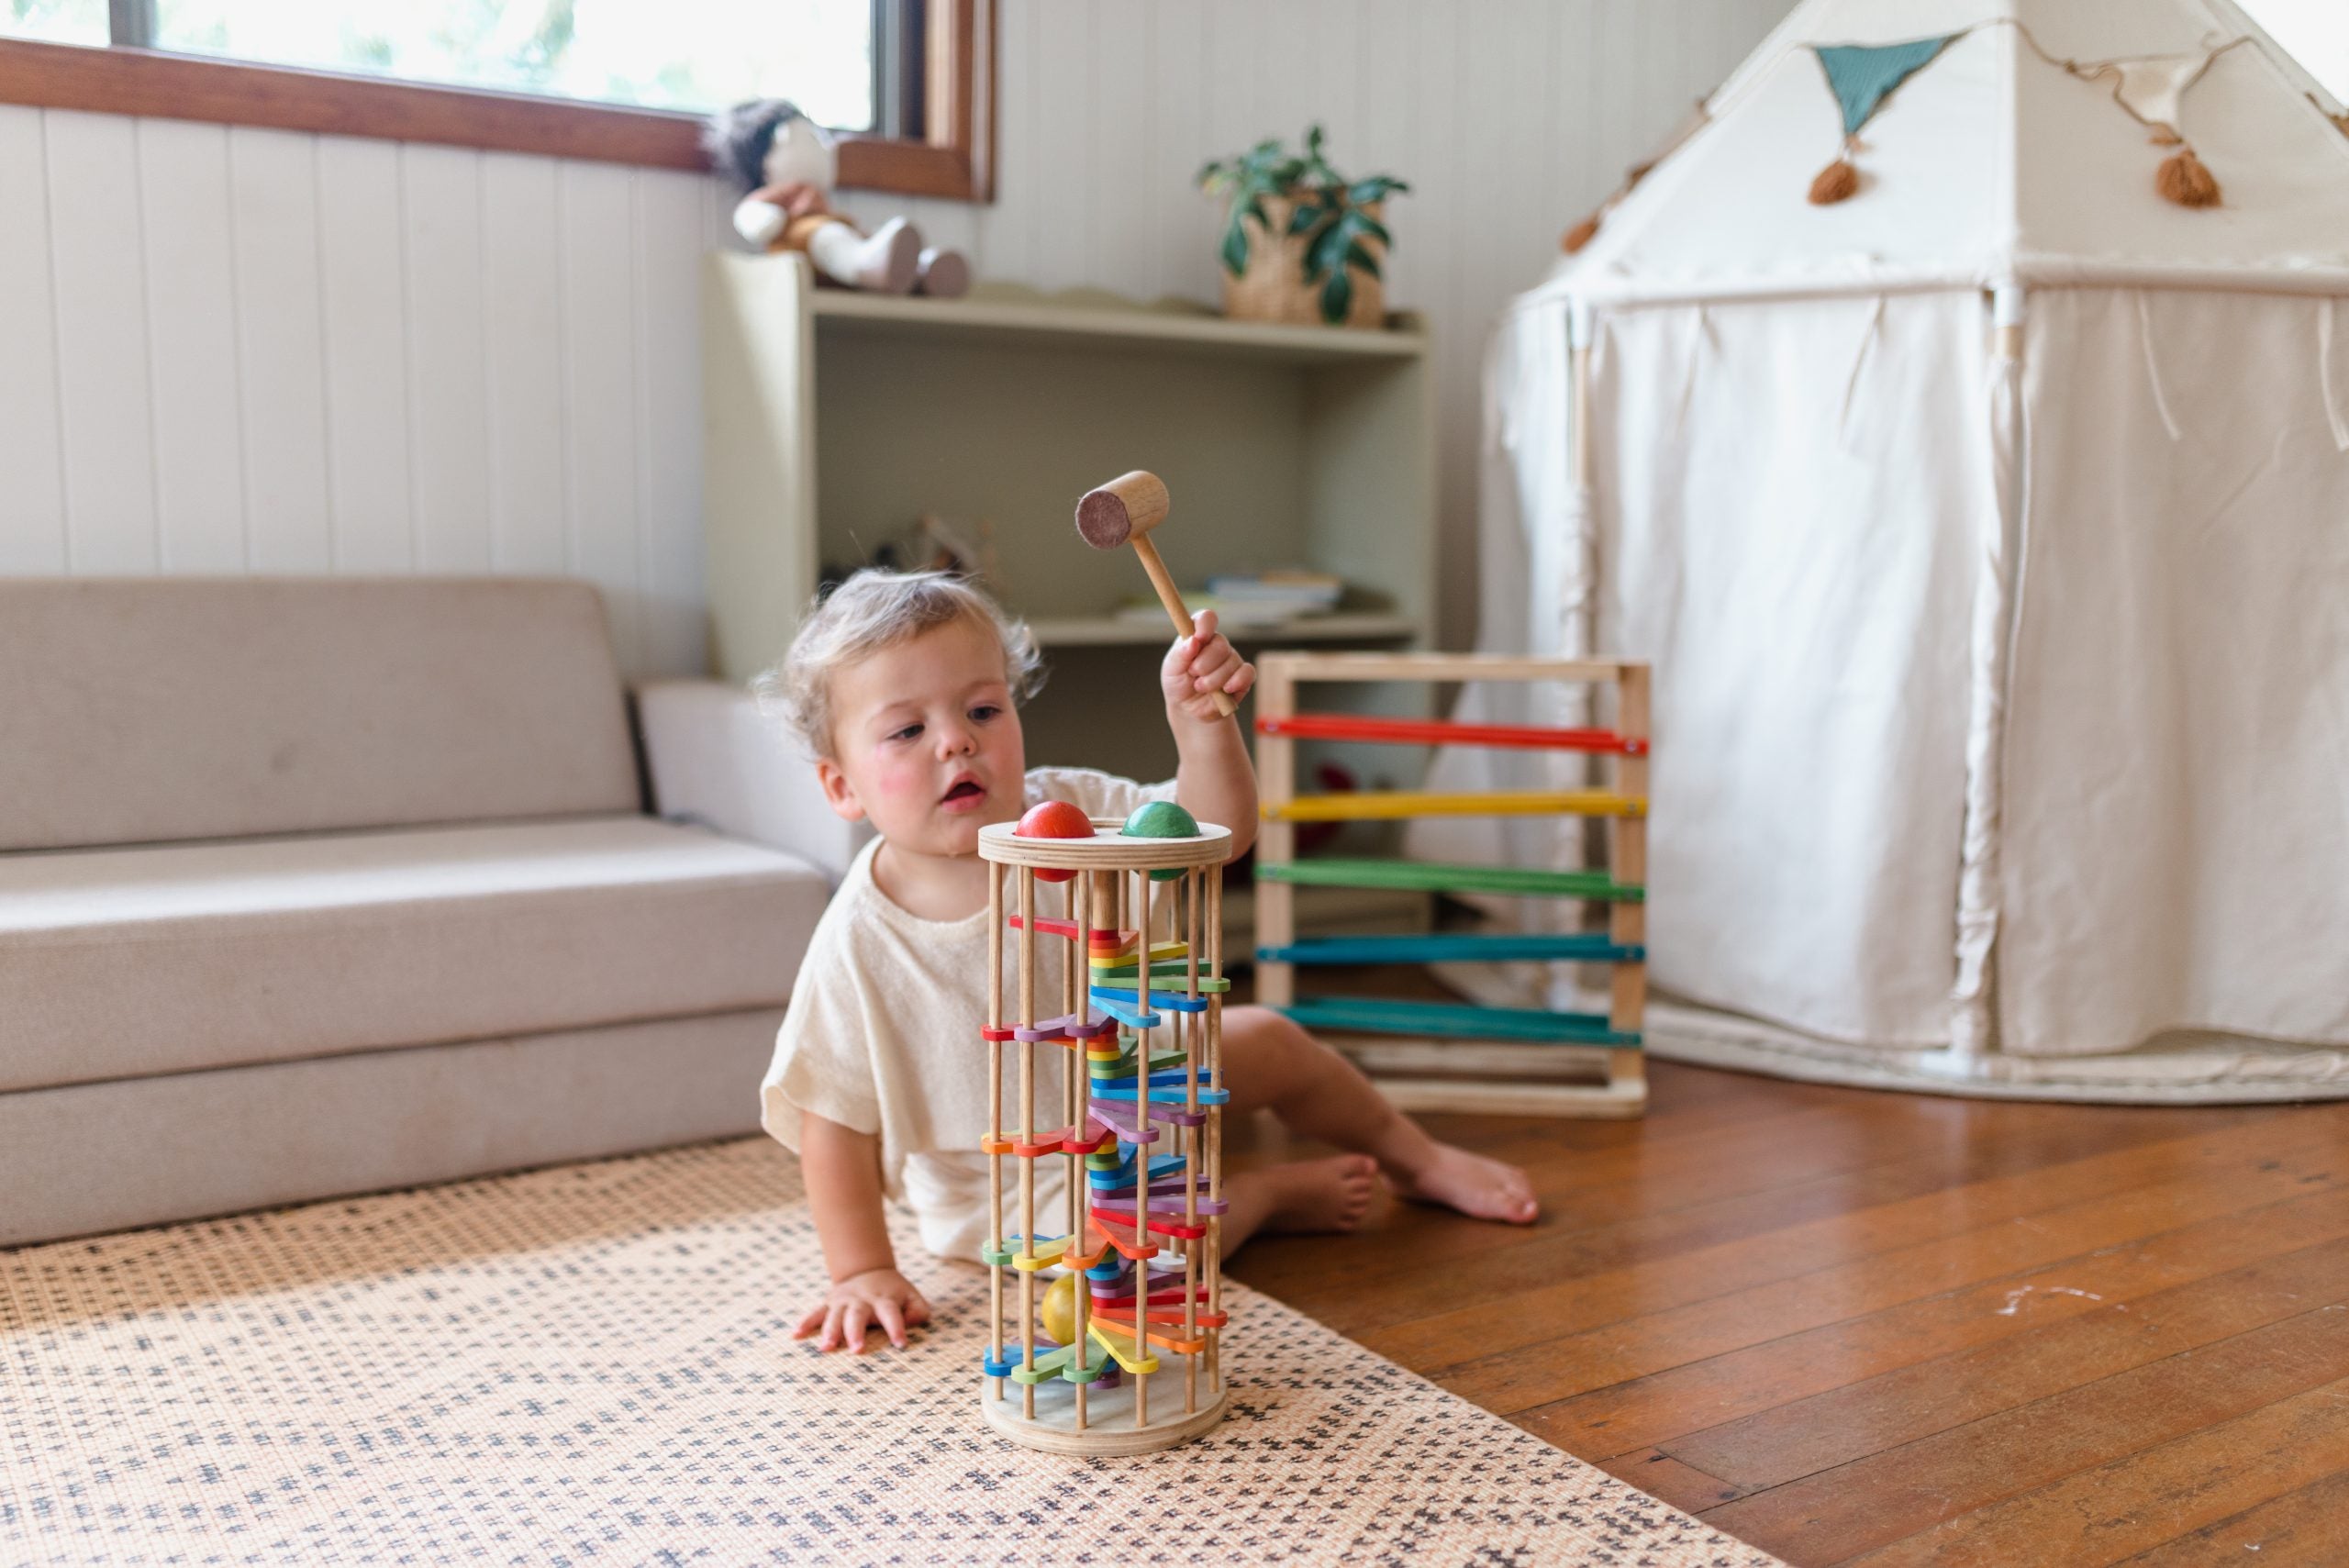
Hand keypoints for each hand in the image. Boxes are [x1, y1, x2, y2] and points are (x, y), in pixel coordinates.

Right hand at [794, 1267, 932, 1353]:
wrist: (869, 1270)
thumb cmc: (894, 1293)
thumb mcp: (912, 1297)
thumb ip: (918, 1311)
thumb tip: (911, 1323)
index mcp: (884, 1299)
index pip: (891, 1313)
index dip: (896, 1328)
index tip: (901, 1344)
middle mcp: (862, 1299)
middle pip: (858, 1315)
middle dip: (856, 1332)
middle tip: (857, 1350)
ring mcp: (843, 1300)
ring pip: (834, 1315)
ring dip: (830, 1331)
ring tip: (826, 1348)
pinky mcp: (829, 1303)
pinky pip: (815, 1313)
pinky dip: (805, 1323)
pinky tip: (795, 1335)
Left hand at [1161, 608, 1254, 721]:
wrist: (1189, 709)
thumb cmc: (1178, 683)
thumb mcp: (1171, 669)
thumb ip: (1180, 654)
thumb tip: (1193, 641)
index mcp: (1198, 636)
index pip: (1206, 619)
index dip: (1205, 625)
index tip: (1199, 638)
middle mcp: (1216, 645)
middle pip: (1220, 643)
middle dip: (1204, 663)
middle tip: (1193, 674)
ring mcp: (1231, 660)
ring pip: (1231, 662)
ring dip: (1213, 680)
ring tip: (1200, 687)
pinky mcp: (1243, 677)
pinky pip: (1247, 673)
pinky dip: (1237, 682)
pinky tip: (1226, 690)